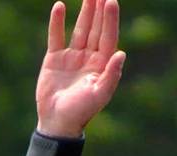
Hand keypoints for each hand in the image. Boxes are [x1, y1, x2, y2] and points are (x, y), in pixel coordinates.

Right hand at [36, 0, 124, 138]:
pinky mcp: (55, 59)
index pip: (108, 38)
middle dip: (99, 10)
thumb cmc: (81, 112)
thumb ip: (111, 75)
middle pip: (96, 30)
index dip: (110, 19)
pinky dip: (57, 22)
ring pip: (80, 30)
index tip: (111, 0)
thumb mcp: (99, 95)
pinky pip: (57, 36)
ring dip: (84, 12)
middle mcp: (89, 59)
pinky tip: (60, 6)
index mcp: (102, 67)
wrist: (57, 122)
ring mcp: (72, 58)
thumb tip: (122, 54)